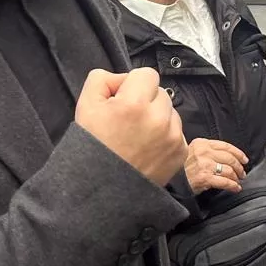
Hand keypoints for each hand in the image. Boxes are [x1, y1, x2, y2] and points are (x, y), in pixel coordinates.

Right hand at [75, 68, 187, 185]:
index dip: (132, 84)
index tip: (121, 100)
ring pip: (170, 113)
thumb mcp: (85, 105)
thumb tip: (122, 79)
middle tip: (127, 121)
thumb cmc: (92, 147)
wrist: (102, 191)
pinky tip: (147, 148)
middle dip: (145, 101)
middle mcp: (159, 118)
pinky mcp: (180, 153)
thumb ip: (102, 79)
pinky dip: (165, 137)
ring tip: (137, 137)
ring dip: (157, 118)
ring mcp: (173, 137)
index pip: (147, 74)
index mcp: (135, 103)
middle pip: (160, 93)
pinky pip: (177, 132)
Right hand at [185, 138, 247, 193]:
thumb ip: (208, 150)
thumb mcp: (193, 151)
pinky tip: (236, 188)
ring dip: (236, 177)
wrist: (173, 181)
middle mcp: (204, 152)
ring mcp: (204, 165)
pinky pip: (225, 181)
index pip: (226, 146)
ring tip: (237, 181)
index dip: (238, 153)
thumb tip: (229, 156)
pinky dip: (233, 186)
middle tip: (242, 173)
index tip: (244, 159)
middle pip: (229, 158)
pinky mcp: (205, 178)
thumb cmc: (183, 167)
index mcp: (202, 143)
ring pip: (228, 170)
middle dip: (239, 167)